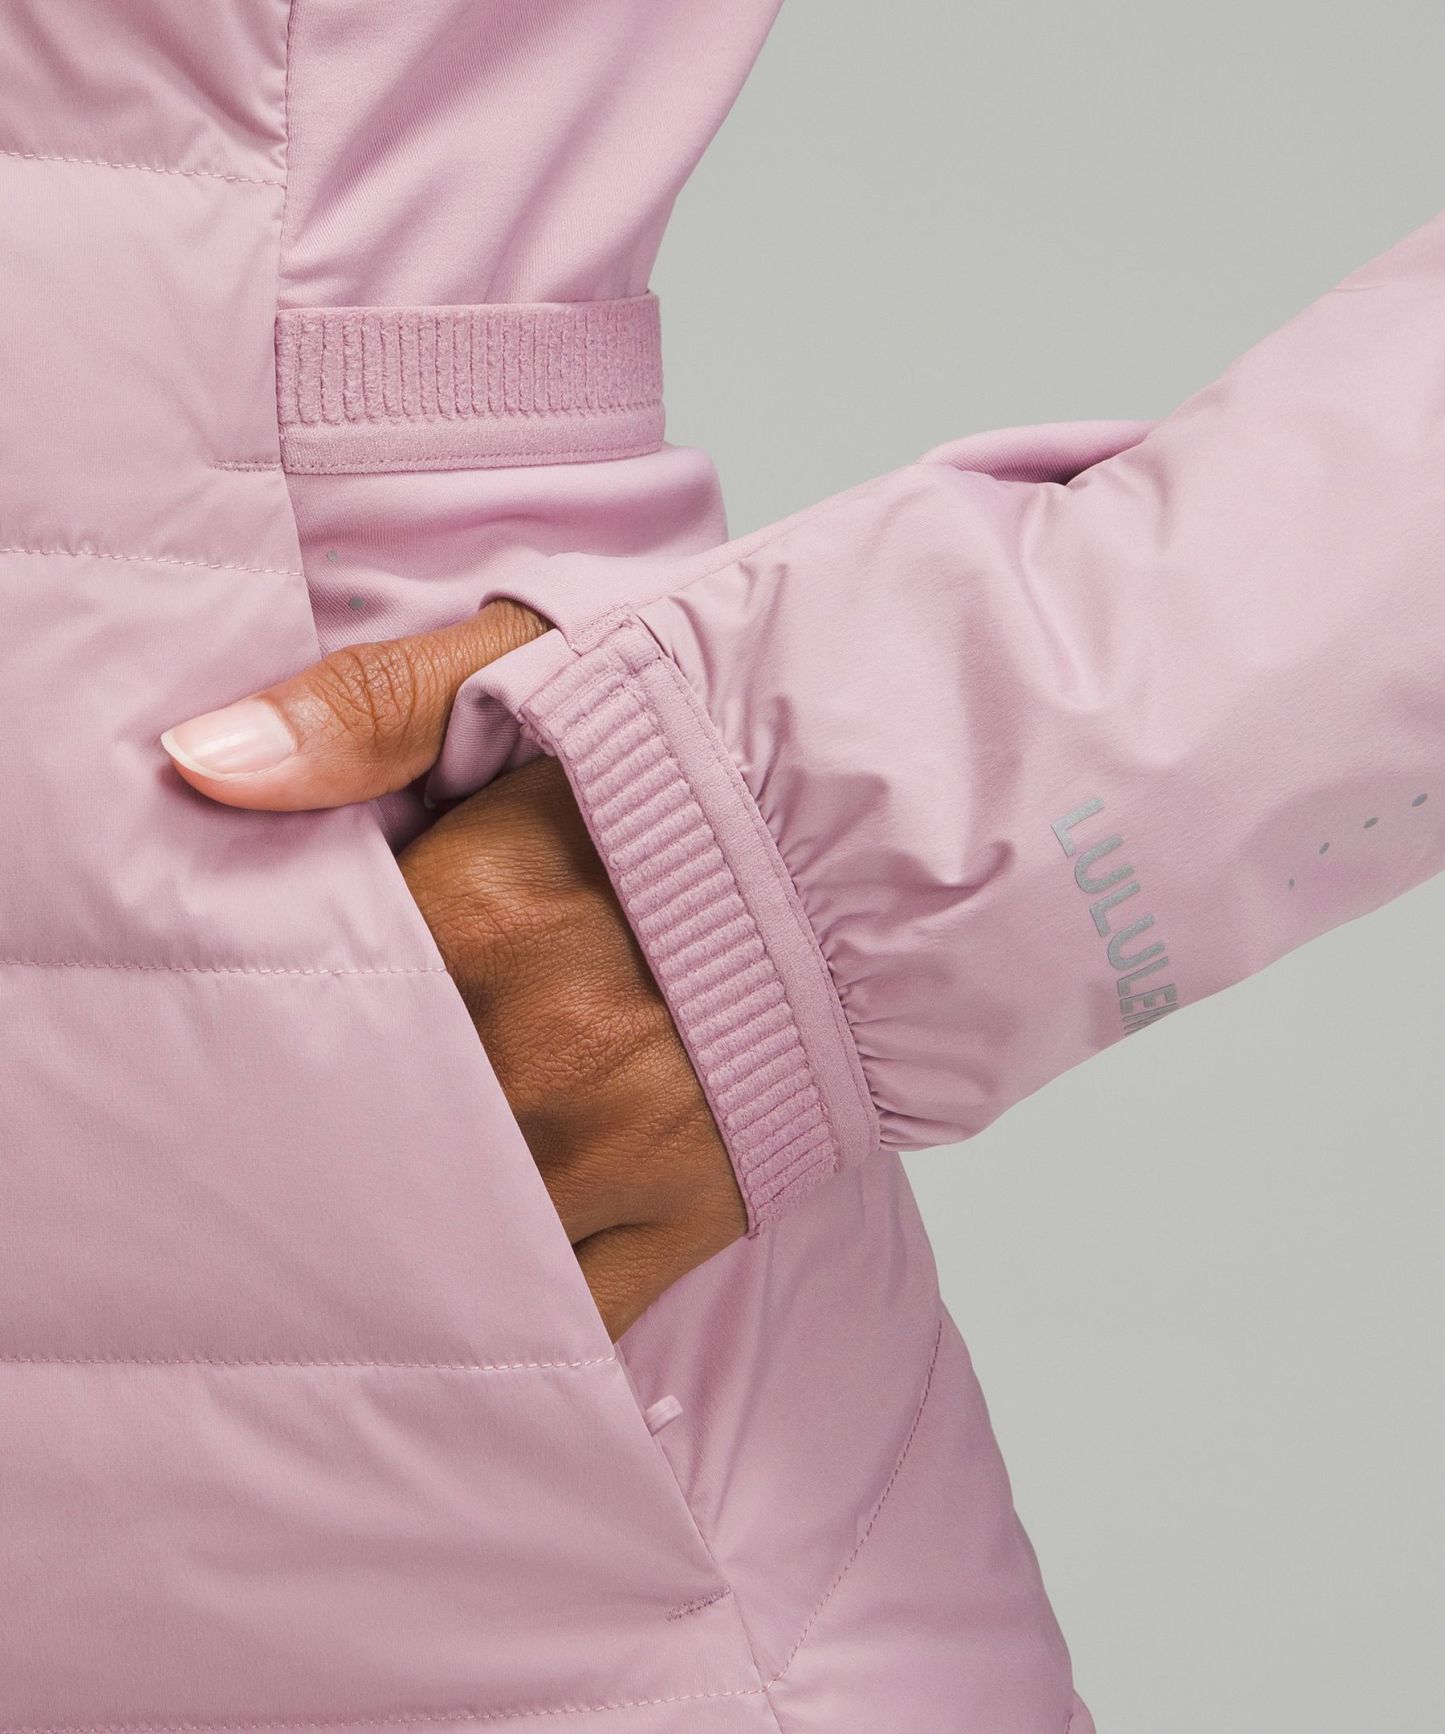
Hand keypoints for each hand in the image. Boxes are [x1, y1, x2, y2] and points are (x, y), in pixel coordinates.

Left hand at [161, 602, 747, 1337]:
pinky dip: (497, 1311)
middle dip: (292, 1137)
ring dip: (376, 1228)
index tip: (200, 1033)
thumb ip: (359, 710)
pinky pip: (564, 1309)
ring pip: (442, 1232)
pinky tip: (439, 1304)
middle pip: (356, 1131)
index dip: (244, 1014)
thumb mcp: (530, 671)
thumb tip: (196, 761)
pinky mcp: (686, 1215)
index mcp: (483, 916)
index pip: (301, 995)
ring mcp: (614, 1150)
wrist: (888, 832)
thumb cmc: (702, 741)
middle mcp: (538, 1052)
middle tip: (212, 1160)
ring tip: (302, 1239)